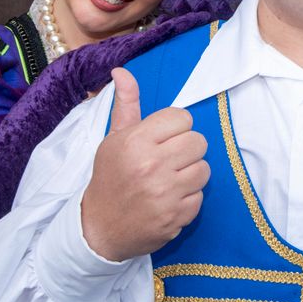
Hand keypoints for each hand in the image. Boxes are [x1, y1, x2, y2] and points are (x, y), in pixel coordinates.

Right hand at [81, 68, 209, 261]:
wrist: (98, 230)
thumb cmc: (109, 178)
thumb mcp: (114, 139)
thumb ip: (126, 104)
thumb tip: (122, 71)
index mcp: (135, 141)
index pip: (182, 118)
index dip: (175, 128)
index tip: (162, 139)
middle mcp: (151, 165)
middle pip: (198, 141)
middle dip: (186, 149)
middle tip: (168, 159)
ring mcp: (165, 194)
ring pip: (204, 169)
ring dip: (190, 174)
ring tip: (170, 179)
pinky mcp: (175, 218)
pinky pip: (200, 197)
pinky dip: (188, 199)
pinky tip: (169, 200)